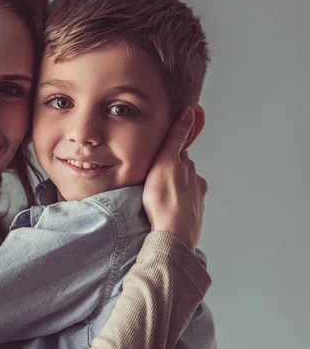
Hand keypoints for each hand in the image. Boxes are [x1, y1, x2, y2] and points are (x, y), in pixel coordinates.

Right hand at [143, 107, 207, 250]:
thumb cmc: (165, 201)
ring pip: (182, 190)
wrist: (172, 236)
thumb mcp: (166, 163)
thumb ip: (176, 139)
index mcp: (190, 170)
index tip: (158, 154)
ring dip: (172, 190)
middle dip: (170, 171)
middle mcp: (196, 184)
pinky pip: (182, 208)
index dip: (167, 152)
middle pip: (181, 172)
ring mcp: (195, 203)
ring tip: (156, 196)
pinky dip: (174, 207)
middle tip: (152, 176)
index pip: (178, 154)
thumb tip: (191, 112)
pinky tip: (164, 211)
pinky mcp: (191, 219)